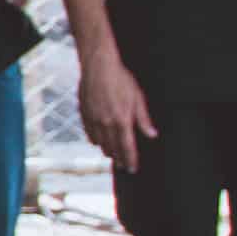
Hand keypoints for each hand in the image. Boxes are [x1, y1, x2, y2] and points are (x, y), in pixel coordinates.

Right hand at [78, 46, 151, 166]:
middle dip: (119, 158)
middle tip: (124, 166)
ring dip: (107, 151)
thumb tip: (152, 134)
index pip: (127, 147)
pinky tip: (98, 143)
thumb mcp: (137, 98)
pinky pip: (89, 133)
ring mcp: (93, 119)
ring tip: (112, 156)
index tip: (133, 168)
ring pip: (100, 143)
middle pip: (112, 148)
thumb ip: (143, 119)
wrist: (98, 67)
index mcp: (122, 120)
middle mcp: (106, 123)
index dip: (130, 159)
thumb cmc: (121, 80)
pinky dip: (95, 140)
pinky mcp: (84, 114)